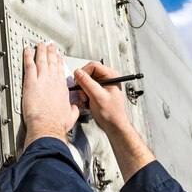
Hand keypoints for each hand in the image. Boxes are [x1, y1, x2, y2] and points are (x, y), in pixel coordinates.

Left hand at [22, 43, 79, 146]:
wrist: (48, 126)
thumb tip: (74, 109)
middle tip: (50, 46)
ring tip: (40, 44)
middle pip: (52, 62)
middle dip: (51, 52)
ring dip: (41, 51)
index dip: (60, 62)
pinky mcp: (31, 82)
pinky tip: (26, 51)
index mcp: (62, 88)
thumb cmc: (57, 123)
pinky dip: (27, 56)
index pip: (61, 71)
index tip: (59, 56)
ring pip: (41, 60)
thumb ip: (73, 109)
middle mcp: (53, 81)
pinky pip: (29, 65)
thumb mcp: (71, 116)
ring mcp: (42, 80)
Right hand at [74, 62, 154, 180]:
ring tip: (86, 99)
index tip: (79, 82)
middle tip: (83, 94)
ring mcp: (102, 84)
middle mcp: (107, 78)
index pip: (93, 66)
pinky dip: (84, 94)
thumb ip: (87, 83)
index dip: (84, 73)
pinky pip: (86, 87)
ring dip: (82, 90)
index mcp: (111, 76)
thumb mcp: (98, 97)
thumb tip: (78, 72)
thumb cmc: (111, 113)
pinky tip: (87, 101)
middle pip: (88, 73)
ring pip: (86, 80)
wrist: (113, 125)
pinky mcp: (98, 90)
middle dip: (83, 84)